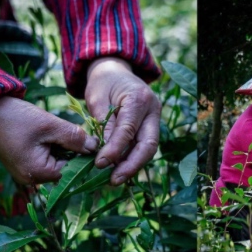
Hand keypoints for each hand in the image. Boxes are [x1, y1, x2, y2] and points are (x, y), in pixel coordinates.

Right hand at [0, 97, 98, 184]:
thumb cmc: (16, 118)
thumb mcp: (48, 125)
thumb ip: (73, 137)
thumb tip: (95, 147)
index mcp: (36, 173)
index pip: (71, 170)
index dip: (82, 155)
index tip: (91, 139)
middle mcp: (30, 179)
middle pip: (63, 167)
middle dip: (70, 149)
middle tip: (69, 129)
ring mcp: (26, 172)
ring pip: (55, 160)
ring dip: (59, 145)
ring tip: (51, 128)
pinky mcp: (23, 162)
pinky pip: (44, 157)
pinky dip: (49, 145)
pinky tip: (44, 131)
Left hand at [84, 58, 160, 185]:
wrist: (114, 71)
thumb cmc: (103, 82)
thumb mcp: (97, 98)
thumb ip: (104, 123)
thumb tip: (105, 152)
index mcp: (139, 98)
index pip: (129, 130)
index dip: (115, 149)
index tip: (100, 163)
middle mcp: (153, 109)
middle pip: (148, 144)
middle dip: (132, 165)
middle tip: (113, 180)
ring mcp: (154, 118)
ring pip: (148, 148)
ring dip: (132, 165)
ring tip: (114, 179)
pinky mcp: (150, 126)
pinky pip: (142, 145)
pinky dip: (131, 158)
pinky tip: (118, 169)